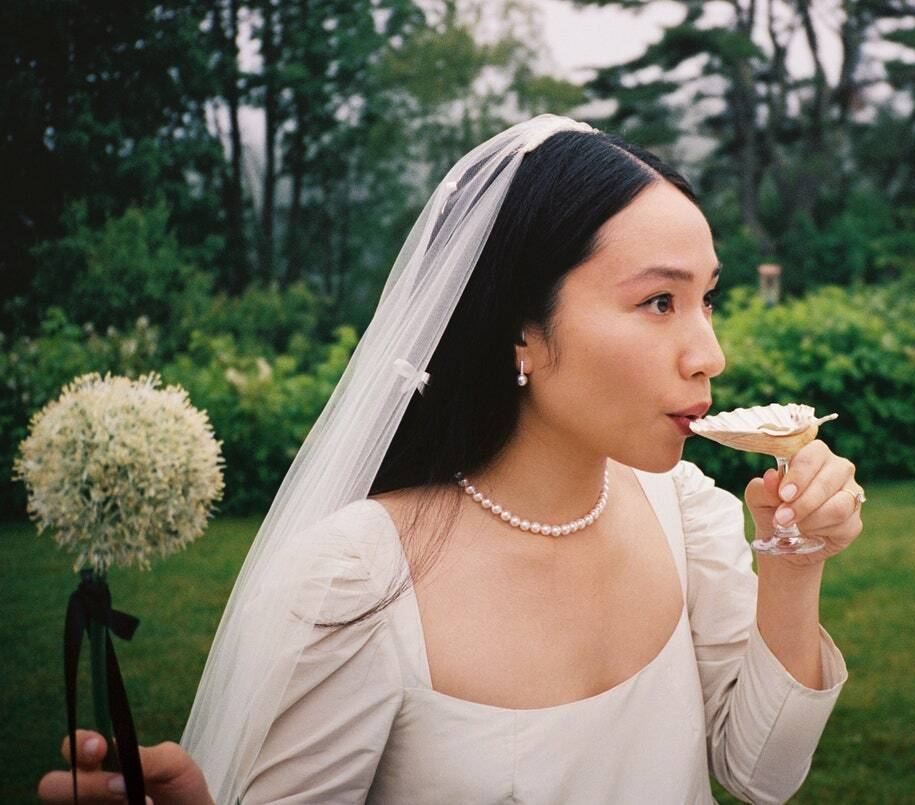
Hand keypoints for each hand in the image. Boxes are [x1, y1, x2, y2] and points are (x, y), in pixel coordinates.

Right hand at [38, 729, 213, 804]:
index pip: (72, 746)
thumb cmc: (178, 785)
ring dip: (103, 801)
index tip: (99, 747)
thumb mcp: (172, 763)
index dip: (78, 744)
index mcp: (103, 761)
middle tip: (123, 786)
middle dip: (86, 784)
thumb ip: (146, 756)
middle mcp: (87, 788)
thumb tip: (115, 753)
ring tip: (147, 804)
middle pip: (51, 786)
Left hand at [744, 439, 863, 567]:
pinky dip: (820, 531)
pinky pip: (843, 525)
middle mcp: (838, 469)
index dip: (798, 475)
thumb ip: (763, 488)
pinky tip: (808, 532)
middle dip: (802, 503)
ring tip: (791, 526)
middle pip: (827, 480)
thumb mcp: (759, 499)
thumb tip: (771, 477)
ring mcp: (851, 494)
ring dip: (810, 519)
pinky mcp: (855, 521)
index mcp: (813, 455)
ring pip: (839, 505)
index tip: (783, 494)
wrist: (782, 541)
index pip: (812, 455)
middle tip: (781, 518)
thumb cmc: (772, 509)